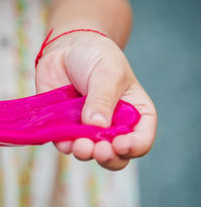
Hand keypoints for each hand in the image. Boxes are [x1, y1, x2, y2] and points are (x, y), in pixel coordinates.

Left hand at [35, 31, 156, 170]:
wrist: (66, 48)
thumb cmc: (96, 56)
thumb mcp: (107, 73)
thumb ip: (103, 99)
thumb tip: (96, 126)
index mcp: (135, 114)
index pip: (141, 139)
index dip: (134, 146)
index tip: (120, 144)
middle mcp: (113, 127)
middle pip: (116, 155)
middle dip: (109, 158)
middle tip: (100, 150)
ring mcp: (88, 130)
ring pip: (90, 153)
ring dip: (86, 153)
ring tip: (81, 146)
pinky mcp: (65, 128)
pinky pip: (65, 143)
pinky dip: (65, 145)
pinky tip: (64, 140)